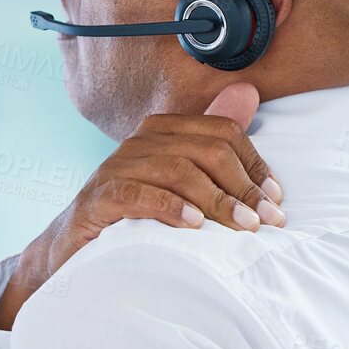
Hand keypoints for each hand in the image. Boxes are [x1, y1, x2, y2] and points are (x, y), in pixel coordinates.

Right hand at [0, 83, 281, 330]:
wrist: (73, 254)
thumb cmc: (135, 220)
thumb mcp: (180, 182)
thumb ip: (213, 142)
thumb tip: (249, 93)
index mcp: (161, 132)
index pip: (222, 132)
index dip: (255, 163)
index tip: (275, 200)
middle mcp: (138, 144)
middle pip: (204, 149)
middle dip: (242, 185)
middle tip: (265, 220)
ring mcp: (113, 170)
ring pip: (176, 169)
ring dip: (216, 200)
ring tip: (241, 227)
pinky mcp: (96, 201)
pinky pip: (137, 194)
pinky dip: (170, 207)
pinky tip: (194, 225)